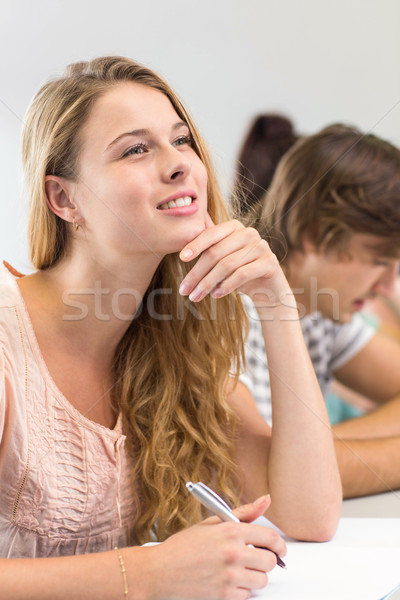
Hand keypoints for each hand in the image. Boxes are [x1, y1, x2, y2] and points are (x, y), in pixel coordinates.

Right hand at [147, 495, 285, 599]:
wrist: (160, 571)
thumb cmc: (183, 547)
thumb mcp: (212, 522)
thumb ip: (243, 513)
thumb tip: (265, 500)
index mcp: (231, 530)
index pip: (270, 537)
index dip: (279, 545)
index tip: (279, 549)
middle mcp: (233, 552)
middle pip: (270, 561)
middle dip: (266, 561)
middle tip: (256, 559)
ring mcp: (229, 575)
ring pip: (262, 580)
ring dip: (255, 577)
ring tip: (241, 571)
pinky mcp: (224, 595)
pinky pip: (248, 595)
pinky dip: (242, 591)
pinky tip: (229, 582)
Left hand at [179, 214, 291, 308]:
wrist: (268, 289)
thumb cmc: (239, 272)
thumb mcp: (222, 259)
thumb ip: (207, 250)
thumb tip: (180, 248)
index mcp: (234, 227)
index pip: (211, 233)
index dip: (195, 245)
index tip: (181, 258)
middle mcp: (249, 233)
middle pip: (216, 252)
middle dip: (197, 273)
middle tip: (184, 290)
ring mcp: (261, 246)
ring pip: (227, 265)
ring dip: (208, 283)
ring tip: (195, 296)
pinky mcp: (270, 263)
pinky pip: (242, 274)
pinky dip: (226, 286)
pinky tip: (216, 295)